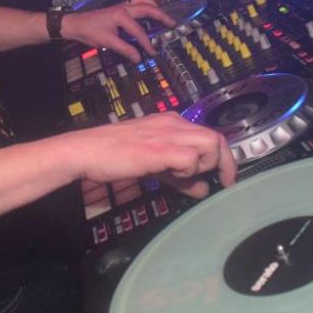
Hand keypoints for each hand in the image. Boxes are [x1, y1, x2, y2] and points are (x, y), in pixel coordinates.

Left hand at [60, 0, 175, 62]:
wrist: (76, 24)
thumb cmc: (90, 32)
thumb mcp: (107, 42)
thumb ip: (125, 49)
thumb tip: (139, 58)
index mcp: (122, 15)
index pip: (139, 31)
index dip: (147, 43)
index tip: (153, 53)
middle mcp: (124, 8)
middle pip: (148, 9)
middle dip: (161, 16)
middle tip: (173, 24)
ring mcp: (122, 6)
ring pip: (143, 0)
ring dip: (154, 6)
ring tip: (163, 15)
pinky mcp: (120, 8)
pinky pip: (137, 2)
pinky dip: (146, 5)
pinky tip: (149, 13)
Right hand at [64, 112, 235, 197]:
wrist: (87, 151)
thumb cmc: (115, 155)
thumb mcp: (154, 165)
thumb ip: (179, 177)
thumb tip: (202, 189)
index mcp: (171, 122)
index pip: (210, 134)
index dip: (222, 157)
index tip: (224, 177)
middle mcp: (173, 123)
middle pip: (216, 137)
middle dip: (225, 163)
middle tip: (221, 182)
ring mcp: (166, 134)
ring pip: (210, 144)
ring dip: (205, 165)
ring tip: (186, 178)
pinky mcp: (158, 148)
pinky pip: (190, 159)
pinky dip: (188, 172)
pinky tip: (171, 177)